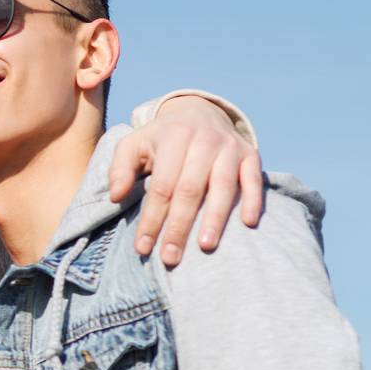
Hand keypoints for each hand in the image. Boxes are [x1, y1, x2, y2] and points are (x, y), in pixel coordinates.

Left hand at [108, 95, 263, 266]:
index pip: (161, 186)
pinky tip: (248, 223)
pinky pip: (254, 179)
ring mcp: (230, 147)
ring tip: (205, 246)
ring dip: (214, 219)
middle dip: (178, 227)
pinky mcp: (251, 154)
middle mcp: (204, 141)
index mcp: (173, 138)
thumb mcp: (133, 145)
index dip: (151, 218)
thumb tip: (116, 197)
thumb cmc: (160, 139)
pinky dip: (253, 200)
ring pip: (222, 187)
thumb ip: (120, 169)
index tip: (142, 247)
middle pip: (190, 190)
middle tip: (170, 257)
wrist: (199, 112)